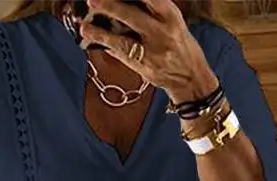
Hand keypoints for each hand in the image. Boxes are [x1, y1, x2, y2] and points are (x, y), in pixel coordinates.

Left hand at [80, 0, 218, 103]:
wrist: (191, 78)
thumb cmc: (180, 45)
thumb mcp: (172, 22)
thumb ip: (152, 12)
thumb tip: (123, 2)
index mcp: (171, 15)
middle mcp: (162, 32)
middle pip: (133, 16)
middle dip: (111, 6)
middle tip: (92, 0)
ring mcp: (153, 51)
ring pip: (123, 40)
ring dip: (101, 33)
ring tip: (85, 27)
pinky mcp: (145, 67)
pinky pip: (122, 56)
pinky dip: (108, 47)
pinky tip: (94, 42)